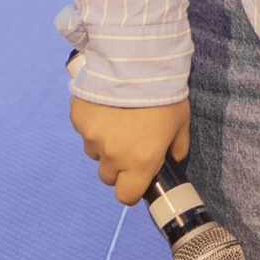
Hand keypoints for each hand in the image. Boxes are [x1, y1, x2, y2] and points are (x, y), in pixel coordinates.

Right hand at [69, 95, 190, 203]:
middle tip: (129, 142)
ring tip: (118, 119)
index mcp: (140, 162)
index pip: (126, 196)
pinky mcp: (78, 120)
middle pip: (108, 175)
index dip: (131, 189)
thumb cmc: (163, 95)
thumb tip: (172, 159)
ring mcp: (92, 138)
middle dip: (117, 165)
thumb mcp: (180, 124)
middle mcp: (113, 155)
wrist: (136, 64)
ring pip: (94, 151)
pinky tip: (106, 105)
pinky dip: (93, 122)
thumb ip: (177, 147)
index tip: (135, 179)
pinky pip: (84, 129)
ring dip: (103, 143)